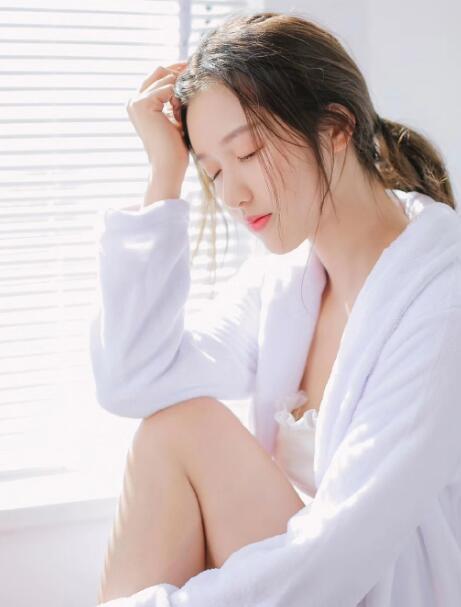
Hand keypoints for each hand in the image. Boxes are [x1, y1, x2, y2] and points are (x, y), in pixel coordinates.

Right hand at [126, 62, 188, 183]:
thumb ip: (175, 100)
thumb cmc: (175, 148)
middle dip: (179, 72)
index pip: (158, 76)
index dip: (176, 72)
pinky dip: (178, 99)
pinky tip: (179, 115)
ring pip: (165, 77)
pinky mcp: (143, 104)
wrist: (168, 165)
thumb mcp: (175, 118)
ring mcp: (136, 101)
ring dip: (180, 91)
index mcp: (139, 104)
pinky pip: (168, 88)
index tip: (194, 71)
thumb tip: (187, 78)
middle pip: (159, 71)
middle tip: (196, 76)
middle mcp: (134, 101)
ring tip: (184, 111)